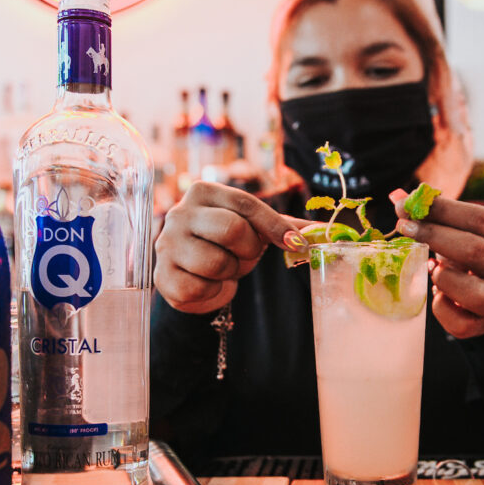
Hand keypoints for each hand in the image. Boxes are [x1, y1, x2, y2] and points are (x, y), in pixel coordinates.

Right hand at [155, 183, 307, 313]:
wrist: (190, 270)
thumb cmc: (225, 243)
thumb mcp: (253, 228)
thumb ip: (284, 227)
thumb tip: (322, 231)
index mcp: (203, 191)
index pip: (246, 204)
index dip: (275, 226)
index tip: (296, 244)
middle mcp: (179, 213)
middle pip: (232, 230)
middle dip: (248, 251)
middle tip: (244, 256)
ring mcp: (166, 244)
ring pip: (216, 263)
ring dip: (230, 273)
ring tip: (224, 269)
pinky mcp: (161, 276)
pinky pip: (199, 289)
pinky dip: (213, 293)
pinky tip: (209, 284)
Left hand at [391, 190, 483, 338]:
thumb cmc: (471, 255)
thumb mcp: (461, 230)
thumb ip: (434, 213)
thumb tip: (398, 198)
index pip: (481, 219)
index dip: (442, 210)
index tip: (407, 206)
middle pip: (474, 250)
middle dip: (434, 235)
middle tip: (404, 227)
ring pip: (471, 291)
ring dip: (441, 276)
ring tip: (431, 266)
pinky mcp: (483, 326)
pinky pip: (457, 321)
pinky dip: (439, 306)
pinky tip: (437, 293)